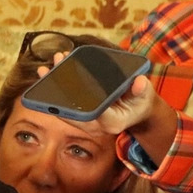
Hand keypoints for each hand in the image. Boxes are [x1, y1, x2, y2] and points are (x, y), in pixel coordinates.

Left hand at [37, 56, 162, 135]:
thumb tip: (140, 82)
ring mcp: (86, 119)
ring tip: (47, 67)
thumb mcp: (145, 96)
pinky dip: (58, 87)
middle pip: (72, 110)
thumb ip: (142, 90)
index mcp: (112, 122)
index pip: (93, 114)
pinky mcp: (81, 112)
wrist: (136, 112)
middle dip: (58, 92)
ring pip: (65, 105)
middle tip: (50, 71)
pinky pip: (66, 102)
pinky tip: (53, 70)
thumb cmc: (140, 103)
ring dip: (55, 86)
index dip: (80, 103)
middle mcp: (95, 124)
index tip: (70, 86)